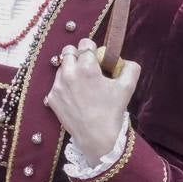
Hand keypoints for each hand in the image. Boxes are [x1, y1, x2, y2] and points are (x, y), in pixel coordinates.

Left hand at [44, 37, 140, 163]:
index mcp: (86, 68)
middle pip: (68, 50)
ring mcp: (57, 86)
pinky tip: (75, 97)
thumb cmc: (112, 112)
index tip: (97, 57)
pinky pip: (56, 84)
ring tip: (82, 84)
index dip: (92, 48)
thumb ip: (130, 67)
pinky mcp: (51, 98)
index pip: (85, 43)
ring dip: (70, 70)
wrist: (96, 138)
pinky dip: (65, 86)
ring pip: (61, 67)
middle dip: (78, 55)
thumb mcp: (127, 88)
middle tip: (87, 67)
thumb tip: (125, 61)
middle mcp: (68, 74)